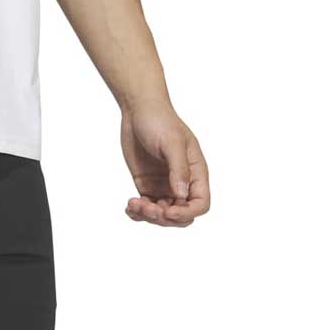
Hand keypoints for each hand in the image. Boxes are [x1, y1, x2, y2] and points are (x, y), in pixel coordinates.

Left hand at [120, 103, 210, 226]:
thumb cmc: (160, 121)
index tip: (167, 211)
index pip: (201, 204)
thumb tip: (182, 195)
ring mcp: (164, 186)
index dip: (187, 213)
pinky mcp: (147, 185)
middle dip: (164, 218)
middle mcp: (182, 183)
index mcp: (196, 173)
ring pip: (162, 215)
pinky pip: (146, 207)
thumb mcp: (172, 143)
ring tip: (133, 204)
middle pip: (181, 215)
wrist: (138, 111)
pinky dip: (138, 212)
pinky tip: (129, 206)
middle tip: (146, 207)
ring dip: (149, 216)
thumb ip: (178, 168)